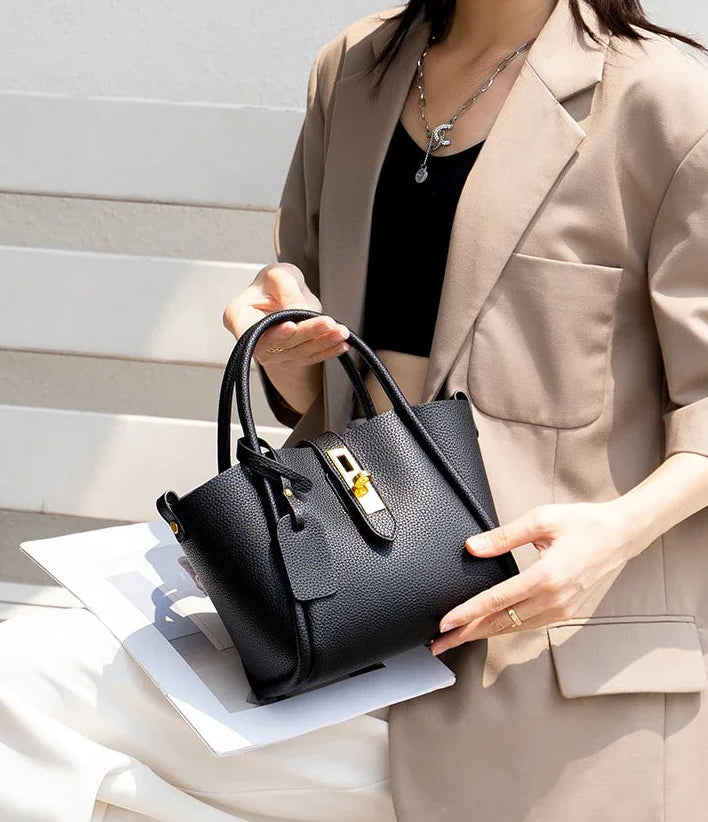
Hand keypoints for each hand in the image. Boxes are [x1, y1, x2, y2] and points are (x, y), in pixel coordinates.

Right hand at [222, 263, 349, 367]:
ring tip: (340, 332)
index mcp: (238, 317)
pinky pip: (309, 358)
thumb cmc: (272, 283)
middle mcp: (252, 340)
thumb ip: (289, 292)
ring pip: (298, 352)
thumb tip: (300, 313)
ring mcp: (270, 352)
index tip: (291, 326)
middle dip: (307, 334)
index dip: (273, 333)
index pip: (254, 332)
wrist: (280, 293)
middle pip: (281, 344)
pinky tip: (340, 344)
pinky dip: (326, 351)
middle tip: (328, 324)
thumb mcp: (279, 276)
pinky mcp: (288, 358)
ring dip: (322, 343)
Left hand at [430, 501, 646, 655]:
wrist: (622, 535)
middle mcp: (555, 600)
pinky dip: (508, 629)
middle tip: (439, 644)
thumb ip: (504, 537)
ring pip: (516, 629)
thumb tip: (472, 547)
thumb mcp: (541, 520)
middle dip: (467, 634)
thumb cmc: (583, 523)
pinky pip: (531, 626)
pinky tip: (492, 628)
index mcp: (546, 577)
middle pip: (501, 623)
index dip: (467, 614)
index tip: (444, 624)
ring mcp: (563, 610)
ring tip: (458, 637)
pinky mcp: (569, 612)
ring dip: (485, 634)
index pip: (496, 601)